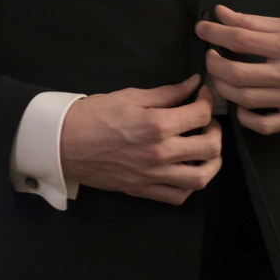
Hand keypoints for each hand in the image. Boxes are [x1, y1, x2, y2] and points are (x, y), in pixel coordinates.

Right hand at [59, 75, 221, 205]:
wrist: (64, 143)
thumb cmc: (94, 115)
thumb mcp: (131, 96)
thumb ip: (166, 93)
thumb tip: (192, 84)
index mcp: (156, 125)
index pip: (200, 115)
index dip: (206, 101)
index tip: (201, 94)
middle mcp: (160, 153)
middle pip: (210, 147)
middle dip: (214, 130)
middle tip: (205, 121)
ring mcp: (153, 176)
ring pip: (201, 177)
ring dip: (211, 162)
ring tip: (204, 148)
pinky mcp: (144, 190)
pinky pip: (179, 196)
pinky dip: (189, 184)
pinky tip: (186, 169)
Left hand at [196, 6, 279, 133]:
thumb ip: (256, 22)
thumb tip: (222, 14)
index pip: (240, 40)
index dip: (215, 34)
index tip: (202, 29)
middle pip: (236, 74)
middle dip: (214, 64)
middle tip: (211, 55)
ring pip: (244, 99)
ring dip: (223, 87)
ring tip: (220, 76)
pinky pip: (263, 124)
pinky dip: (245, 116)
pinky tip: (240, 102)